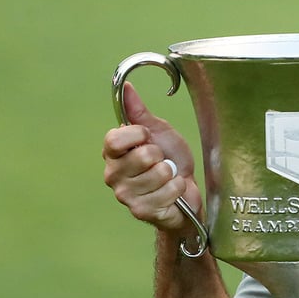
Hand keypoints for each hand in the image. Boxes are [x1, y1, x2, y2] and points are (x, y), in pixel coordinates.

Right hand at [102, 82, 202, 232]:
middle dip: (161, 157)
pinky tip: (172, 192)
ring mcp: (125, 194)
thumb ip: (139, 111)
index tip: (148, 138)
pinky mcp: (141, 210)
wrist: (186, 191)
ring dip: (171, 174)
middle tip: (161, 162)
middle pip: (143, 156)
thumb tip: (126, 86)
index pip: (115, 139)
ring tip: (168, 178)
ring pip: (158, 173)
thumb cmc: (170, 160)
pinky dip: (177, 189)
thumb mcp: (157, 131)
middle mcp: (113, 174)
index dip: (138, 135)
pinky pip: (168, 191)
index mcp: (112, 153)